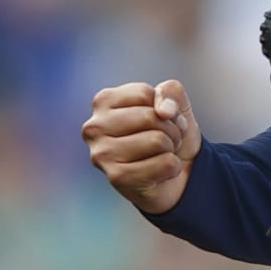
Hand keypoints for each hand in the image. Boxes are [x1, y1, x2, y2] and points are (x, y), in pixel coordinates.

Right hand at [82, 79, 201, 213]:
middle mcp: (94, 127)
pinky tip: (160, 173)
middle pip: (151, 117)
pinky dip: (173, 168)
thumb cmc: (168, 134)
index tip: (162, 120)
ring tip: (160, 155)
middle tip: (164, 141)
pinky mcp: (116, 178)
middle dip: (171, 129)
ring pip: (158, 140)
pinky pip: (166, 164)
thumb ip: (171, 91)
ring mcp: (101, 154)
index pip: (145, 94)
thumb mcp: (175, 103)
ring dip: (171, 149)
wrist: (176, 176)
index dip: (165, 108)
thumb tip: (163, 111)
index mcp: (103, 102)